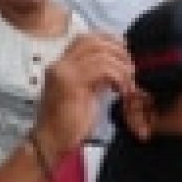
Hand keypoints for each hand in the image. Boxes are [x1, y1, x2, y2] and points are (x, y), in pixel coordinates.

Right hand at [34, 34, 134, 157]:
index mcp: (61, 65)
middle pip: (93, 39)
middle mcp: (59, 63)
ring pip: (100, 52)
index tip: (125, 55)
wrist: (50, 143)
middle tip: (131, 69)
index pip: (86, 38)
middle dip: (117, 50)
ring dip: (121, 66)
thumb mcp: (84, 94)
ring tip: (128, 83)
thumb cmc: (67, 124)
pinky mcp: (71, 83)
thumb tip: (117, 67)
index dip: (109, 41)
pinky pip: (102, 69)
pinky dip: (118, 76)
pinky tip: (122, 91)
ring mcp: (63, 72)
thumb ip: (95, 78)